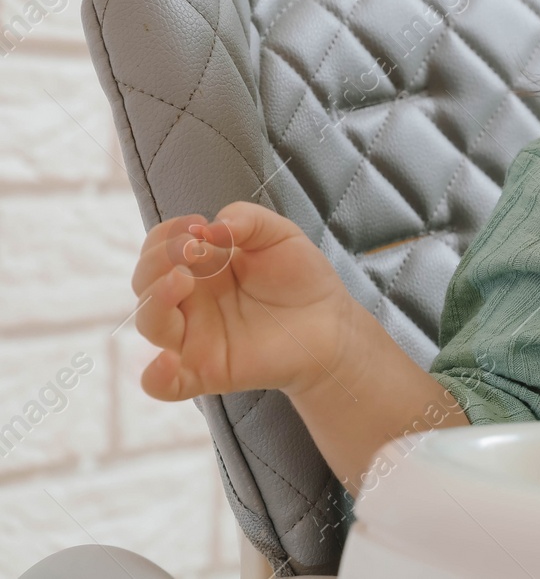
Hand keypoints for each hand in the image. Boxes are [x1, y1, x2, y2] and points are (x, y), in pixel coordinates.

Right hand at [132, 201, 356, 401]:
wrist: (331, 323)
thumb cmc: (300, 277)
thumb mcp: (279, 234)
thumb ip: (246, 218)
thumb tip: (209, 227)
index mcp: (199, 267)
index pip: (157, 248)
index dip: (167, 234)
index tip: (198, 225)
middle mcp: (189, 301)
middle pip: (144, 282)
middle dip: (156, 260)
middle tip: (191, 250)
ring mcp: (194, 337)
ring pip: (151, 324)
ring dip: (155, 300)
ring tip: (181, 281)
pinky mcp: (206, 371)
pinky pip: (163, 385)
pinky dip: (156, 377)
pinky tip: (168, 361)